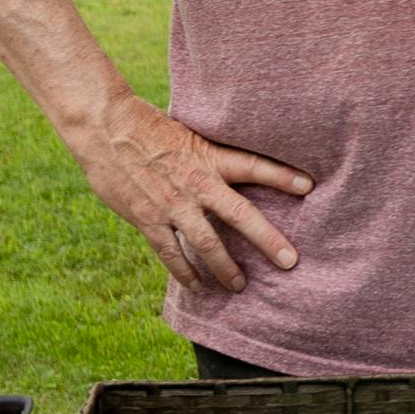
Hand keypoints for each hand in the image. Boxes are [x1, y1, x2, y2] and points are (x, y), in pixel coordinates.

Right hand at [76, 90, 311, 293]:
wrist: (105, 128)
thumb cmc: (148, 126)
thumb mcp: (189, 133)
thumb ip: (209, 154)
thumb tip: (232, 161)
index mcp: (210, 157)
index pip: (255, 166)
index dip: (283, 176)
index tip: (309, 186)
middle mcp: (197, 183)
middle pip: (240, 215)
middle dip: (267, 240)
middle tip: (290, 261)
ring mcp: (173, 205)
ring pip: (207, 243)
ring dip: (225, 268)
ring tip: (240, 286)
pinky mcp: (148, 219)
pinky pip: (170, 253)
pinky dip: (184, 273)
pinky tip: (197, 287)